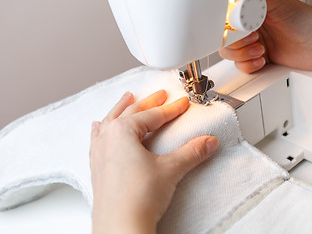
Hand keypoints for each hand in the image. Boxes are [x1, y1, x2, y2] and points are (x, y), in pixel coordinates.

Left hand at [90, 90, 217, 233]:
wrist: (120, 227)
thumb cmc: (137, 198)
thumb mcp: (170, 170)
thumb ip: (191, 152)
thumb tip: (208, 142)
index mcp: (123, 132)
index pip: (153, 116)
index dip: (171, 109)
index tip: (181, 104)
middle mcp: (108, 138)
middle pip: (130, 113)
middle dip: (148, 103)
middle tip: (160, 95)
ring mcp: (99, 152)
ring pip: (110, 121)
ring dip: (121, 108)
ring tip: (127, 98)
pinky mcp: (97, 167)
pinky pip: (97, 139)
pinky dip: (101, 129)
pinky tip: (99, 126)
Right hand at [219, 0, 311, 72]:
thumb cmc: (305, 20)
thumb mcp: (276, 1)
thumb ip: (251, 0)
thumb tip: (234, 2)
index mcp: (250, 11)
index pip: (225, 20)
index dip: (229, 27)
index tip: (242, 27)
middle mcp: (249, 28)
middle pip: (224, 39)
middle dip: (237, 43)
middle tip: (255, 38)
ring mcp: (252, 44)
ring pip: (230, 55)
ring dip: (242, 55)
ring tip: (260, 50)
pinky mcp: (257, 60)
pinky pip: (241, 67)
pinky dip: (249, 66)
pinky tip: (262, 59)